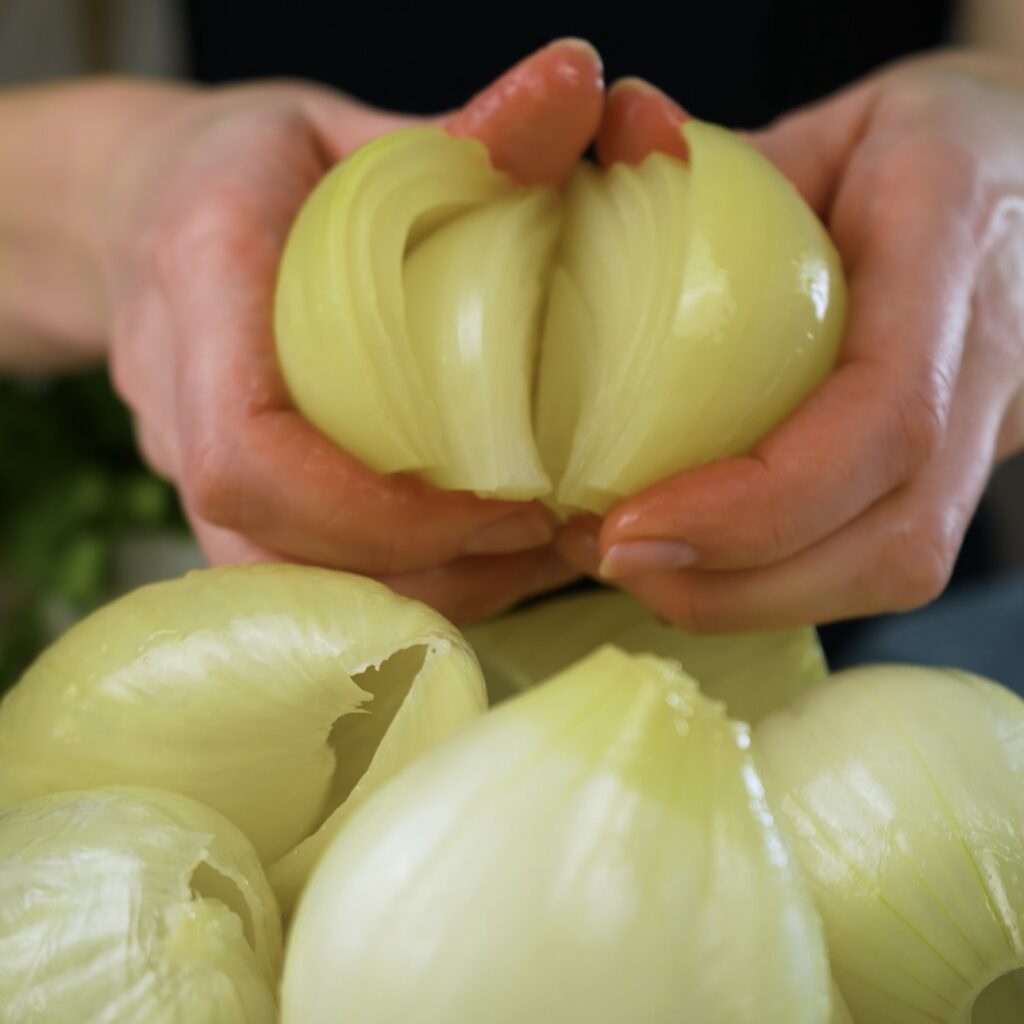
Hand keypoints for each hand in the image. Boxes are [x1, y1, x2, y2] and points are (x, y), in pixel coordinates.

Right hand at [104, 40, 602, 621]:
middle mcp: (174, 389)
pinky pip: (292, 571)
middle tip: (539, 534)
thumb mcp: (354, 132)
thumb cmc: (257, 165)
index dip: (374, 512)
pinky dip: (391, 581)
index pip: (248, 449)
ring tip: (524, 555)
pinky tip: (476, 558)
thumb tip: (583, 85)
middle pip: (269, 539)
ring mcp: (179, 453)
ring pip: (278, 577)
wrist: (149, 206)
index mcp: (202, 277)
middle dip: (416, 564)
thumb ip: (468, 132)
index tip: (501, 506)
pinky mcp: (217, 491)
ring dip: (413, 587)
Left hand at [558, 52, 1023, 630]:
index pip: (883, 415)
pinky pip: (877, 555)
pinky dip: (776, 581)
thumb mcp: (825, 125)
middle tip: (610, 560)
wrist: (1022, 173)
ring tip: (638, 568)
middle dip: (736, 585)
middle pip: (895, 538)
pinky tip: (694, 556)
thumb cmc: (913, 142)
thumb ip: (725, 159)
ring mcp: (993, 427)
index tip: (630, 528)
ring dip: (749, 598)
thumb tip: (617, 145)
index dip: (756, 504)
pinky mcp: (961, 467)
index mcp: (956, 244)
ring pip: (896, 568)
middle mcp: (998, 359)